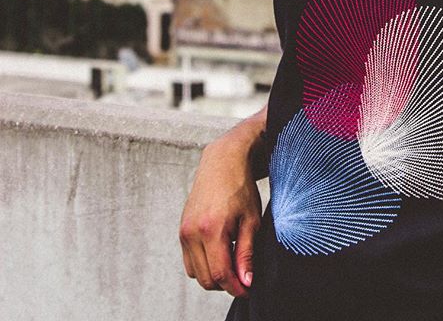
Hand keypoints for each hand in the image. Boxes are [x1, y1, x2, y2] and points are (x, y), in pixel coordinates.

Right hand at [179, 110, 265, 297]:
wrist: (222, 161)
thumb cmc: (240, 187)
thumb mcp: (251, 220)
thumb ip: (246, 253)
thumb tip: (246, 281)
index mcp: (212, 229)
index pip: (221, 274)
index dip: (236, 288)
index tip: (248, 289)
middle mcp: (193, 232)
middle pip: (206, 278)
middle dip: (225, 284)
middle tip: (243, 276)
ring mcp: (184, 231)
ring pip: (196, 272)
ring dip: (213, 275)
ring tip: (232, 262)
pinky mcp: (182, 229)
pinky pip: (189, 260)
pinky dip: (203, 264)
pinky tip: (220, 251)